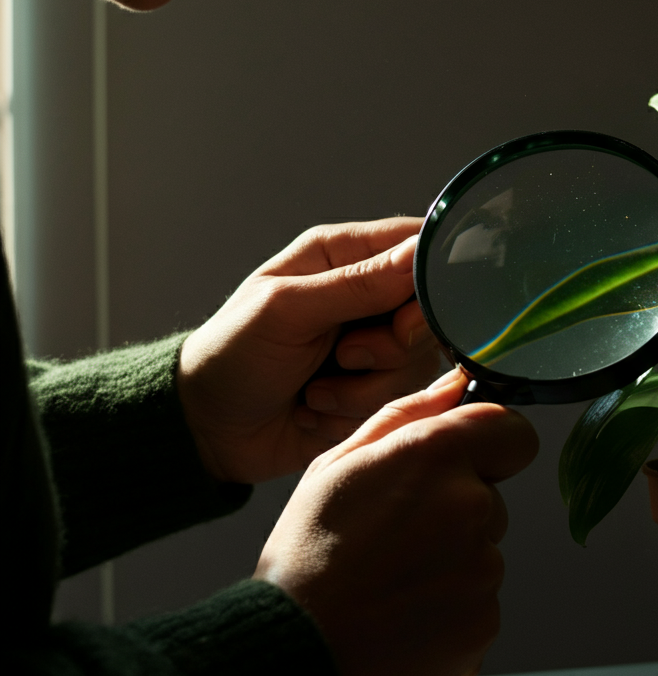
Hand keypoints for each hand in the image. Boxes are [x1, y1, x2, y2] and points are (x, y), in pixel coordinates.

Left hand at [177, 218, 440, 483]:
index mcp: (341, 256)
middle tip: (345, 355)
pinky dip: (356, 411)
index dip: (428, 281)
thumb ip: (356, 284)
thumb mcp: (287, 310)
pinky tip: (317, 407)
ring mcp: (374, 347)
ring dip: (364, 388)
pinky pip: (399, 401)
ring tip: (316, 388)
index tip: (403, 317)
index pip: (415, 245)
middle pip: (427, 314)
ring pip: (416, 364)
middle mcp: (365, 297)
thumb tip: (418, 254)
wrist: (210, 430)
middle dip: (389, 347)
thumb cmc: (232, 355)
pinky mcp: (375, 391)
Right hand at [254, 370, 539, 675]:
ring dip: (450, 561)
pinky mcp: (485, 623)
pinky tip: (402, 616)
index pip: (514, 433)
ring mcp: (483, 570)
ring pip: (483, 552)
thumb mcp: (337, 466)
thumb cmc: (307, 556)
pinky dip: (451, 609)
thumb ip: (406, 415)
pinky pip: (479, 602)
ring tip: (390, 582)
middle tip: (394, 538)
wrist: (295, 656)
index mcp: (435, 457)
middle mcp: (471, 507)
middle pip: (490, 497)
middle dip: (455, 509)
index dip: (491, 445)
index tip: (462, 464)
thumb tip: (455, 383)